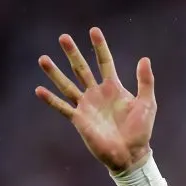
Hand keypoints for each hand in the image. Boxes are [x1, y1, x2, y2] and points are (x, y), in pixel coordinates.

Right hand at [36, 28, 155, 173]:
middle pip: (82, 69)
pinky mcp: (79, 120)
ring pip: (67, 85)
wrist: (131, 154)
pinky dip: (51, 100)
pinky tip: (39, 90)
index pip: (104, 62)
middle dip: (73, 53)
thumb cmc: (141, 131)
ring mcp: (87, 106)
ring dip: (55, 73)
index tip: (94, 30)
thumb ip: (145, 81)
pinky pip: (62, 107)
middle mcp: (97, 94)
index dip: (99, 47)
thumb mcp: (147, 104)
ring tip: (43, 58)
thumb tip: (144, 59)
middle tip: (63, 37)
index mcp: (114, 88)